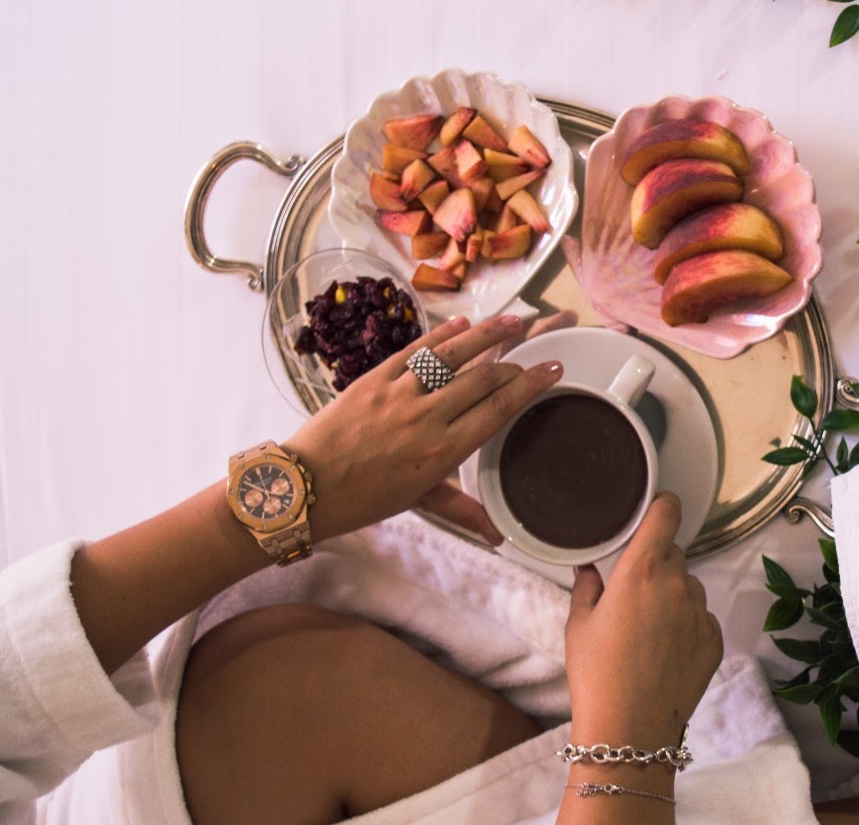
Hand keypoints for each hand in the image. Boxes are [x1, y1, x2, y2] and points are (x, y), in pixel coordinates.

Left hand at [283, 314, 562, 541]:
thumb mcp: (419, 503)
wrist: (306, 486)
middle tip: (534, 352)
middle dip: (515, 362)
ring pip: (453, 354)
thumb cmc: (365, 499)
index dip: (530, 385)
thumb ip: (463, 510)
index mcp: (442, 451)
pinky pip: (415, 350)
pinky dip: (441, 335)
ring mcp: (400, 393)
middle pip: (483, 378)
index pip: (498, 409)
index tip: (552, 370)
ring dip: (487, 333)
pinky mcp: (374, 378)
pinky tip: (462, 323)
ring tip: (514, 320)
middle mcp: (427, 417)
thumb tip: (499, 537)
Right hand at [564, 492, 723, 748]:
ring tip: (648, 628)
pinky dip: (687, 624)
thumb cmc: (596, 675)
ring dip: (674, 594)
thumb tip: (590, 566)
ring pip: (690, 586)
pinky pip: (701, 617)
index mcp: (641, 571)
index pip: (666, 513)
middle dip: (656, 563)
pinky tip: (664, 649)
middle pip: (674, 553)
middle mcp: (678, 585)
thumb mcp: (579, 624)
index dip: (662, 505)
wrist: (629, 730)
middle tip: (634, 591)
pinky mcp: (714, 640)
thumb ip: (587, 585)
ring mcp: (700, 613)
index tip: (654, 509)